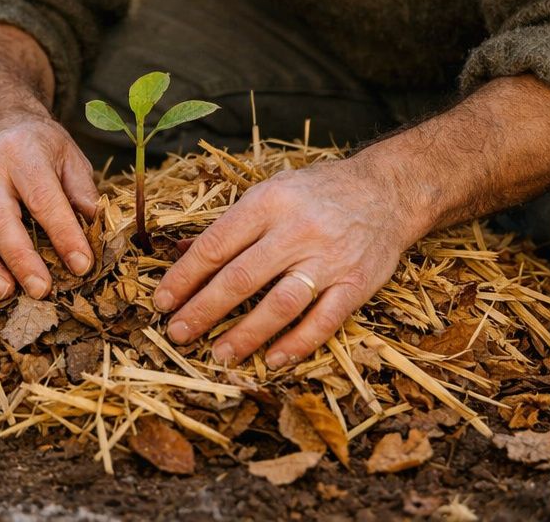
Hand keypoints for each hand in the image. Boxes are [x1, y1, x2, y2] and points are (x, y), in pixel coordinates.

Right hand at [0, 113, 98, 299]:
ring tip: (4, 292)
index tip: (81, 265)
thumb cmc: (42, 149)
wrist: (1, 126)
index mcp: (24, 154)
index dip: (63, 234)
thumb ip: (82, 192)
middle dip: (19, 258)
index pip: (43, 198)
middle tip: (41, 290)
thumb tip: (95, 230)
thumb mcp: (70, 157)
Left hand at [151, 155, 434, 368]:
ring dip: (245, 334)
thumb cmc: (319, 192)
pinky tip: (273, 359)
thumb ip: (232, 223)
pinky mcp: (356, 284)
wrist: (388, 190)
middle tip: (176, 334)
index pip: (216, 244)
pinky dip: (297, 344)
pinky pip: (323, 321)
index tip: (162, 302)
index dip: (184, 277)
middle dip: (203, 310)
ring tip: (219, 353)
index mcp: (270, 202)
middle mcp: (297, 230)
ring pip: (279, 304)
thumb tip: (182, 250)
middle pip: (241, 278)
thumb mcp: (272, 191)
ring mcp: (329, 260)